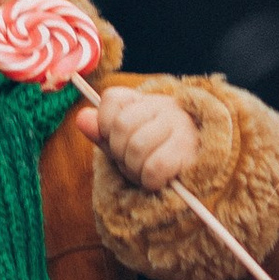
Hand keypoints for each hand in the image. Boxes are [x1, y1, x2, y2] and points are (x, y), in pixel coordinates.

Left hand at [82, 84, 200, 196]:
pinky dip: (149, 180)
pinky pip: (155, 166)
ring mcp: (180, 126)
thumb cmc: (156, 154)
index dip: (104, 124)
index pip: (112, 98)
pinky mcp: (188, 150)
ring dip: (134, 169)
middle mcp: (165, 106)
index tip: (114, 140)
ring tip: (144, 172)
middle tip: (131, 162)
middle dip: (119, 152)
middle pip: (122, 126)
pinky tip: (156, 181)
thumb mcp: (125, 142)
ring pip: (137, 146)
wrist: (198, 170)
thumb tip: (81, 118)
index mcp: (145, 100)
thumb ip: (102, 131)